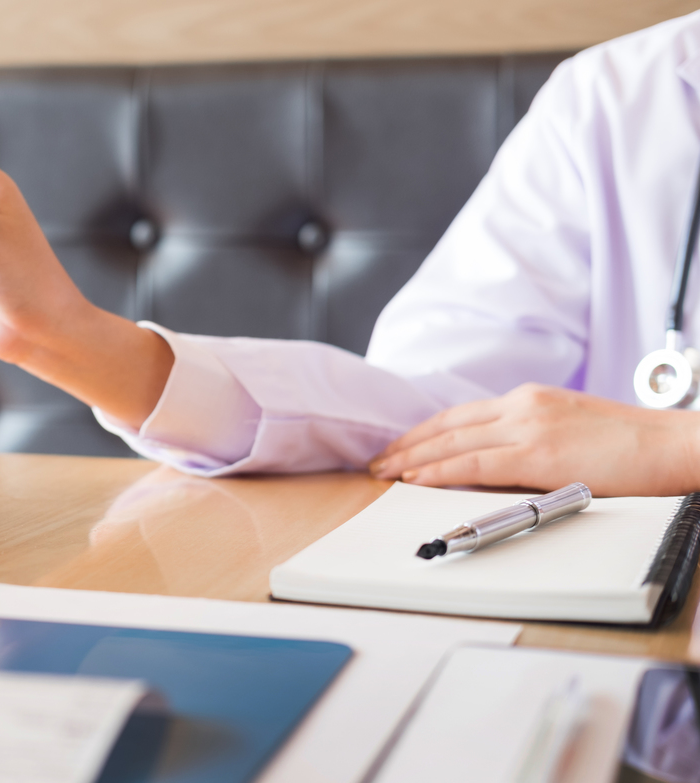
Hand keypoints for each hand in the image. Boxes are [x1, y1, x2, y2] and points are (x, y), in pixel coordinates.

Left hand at [367, 383, 699, 495]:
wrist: (676, 445)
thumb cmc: (632, 446)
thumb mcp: (569, 431)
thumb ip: (531, 440)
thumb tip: (495, 465)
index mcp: (530, 398)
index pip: (461, 414)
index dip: (424, 432)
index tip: (399, 447)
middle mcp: (523, 405)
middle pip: (447, 424)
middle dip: (406, 445)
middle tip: (376, 462)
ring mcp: (529, 426)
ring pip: (452, 442)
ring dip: (412, 459)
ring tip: (384, 472)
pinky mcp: (539, 452)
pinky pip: (474, 462)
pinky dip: (439, 470)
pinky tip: (415, 478)